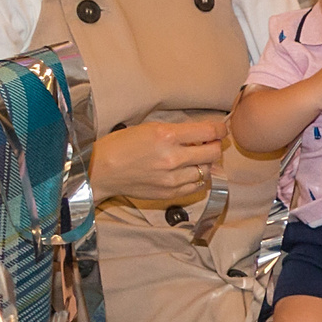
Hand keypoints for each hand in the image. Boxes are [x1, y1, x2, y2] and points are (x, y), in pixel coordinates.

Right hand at [92, 115, 227, 203]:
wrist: (100, 170)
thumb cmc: (121, 145)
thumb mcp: (149, 128)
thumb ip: (177, 132)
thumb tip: (202, 135)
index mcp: (166, 136)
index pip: (208, 133)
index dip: (219, 130)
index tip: (220, 130)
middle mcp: (172, 158)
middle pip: (213, 153)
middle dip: (215, 147)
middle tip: (210, 144)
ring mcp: (172, 178)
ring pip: (207, 171)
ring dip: (205, 164)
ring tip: (195, 158)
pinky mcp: (170, 193)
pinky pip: (196, 186)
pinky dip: (197, 178)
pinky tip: (187, 172)